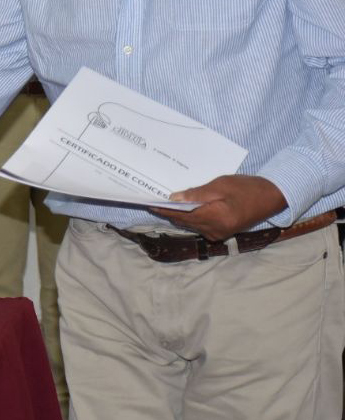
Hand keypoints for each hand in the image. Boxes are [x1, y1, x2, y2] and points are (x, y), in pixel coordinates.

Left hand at [148, 174, 287, 240]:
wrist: (271, 198)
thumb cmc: (246, 188)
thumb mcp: (220, 186)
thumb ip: (197, 194)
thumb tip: (174, 198)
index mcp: (214, 218)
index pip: (181, 215)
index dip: (163, 210)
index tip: (148, 203)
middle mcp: (214, 230)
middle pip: (183, 222)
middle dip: (167, 212)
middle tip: (151, 200)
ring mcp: (218, 234)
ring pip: (190, 225)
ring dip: (177, 216)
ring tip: (162, 203)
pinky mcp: (221, 233)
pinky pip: (199, 226)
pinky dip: (189, 218)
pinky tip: (183, 208)